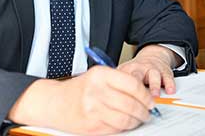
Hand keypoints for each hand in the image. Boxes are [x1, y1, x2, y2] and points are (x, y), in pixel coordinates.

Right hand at [8, 66, 154, 134]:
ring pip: (126, 119)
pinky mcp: (92, 126)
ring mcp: (93, 110)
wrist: (54, 102)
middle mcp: (96, 91)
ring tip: (138, 119)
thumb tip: (143, 95)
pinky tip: (124, 123)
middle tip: (147, 112)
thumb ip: (119, 82)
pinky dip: (124, 128)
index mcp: (100, 75)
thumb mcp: (96, 77)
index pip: (132, 85)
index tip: (150, 101)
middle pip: (131, 104)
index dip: (146, 95)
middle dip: (144, 111)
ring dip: (136, 121)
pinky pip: (116, 129)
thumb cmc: (78, 89)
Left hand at [118, 45, 179, 96]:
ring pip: (154, 76)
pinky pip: (168, 77)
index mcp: (129, 69)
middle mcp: (141, 69)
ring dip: (154, 86)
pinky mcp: (165, 71)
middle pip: (137, 76)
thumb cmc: (138, 69)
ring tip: (155, 96)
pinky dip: (169, 84)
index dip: (122, 90)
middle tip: (137, 98)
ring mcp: (153, 69)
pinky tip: (170, 91)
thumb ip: (116, 82)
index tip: (121, 101)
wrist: (153, 55)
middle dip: (137, 87)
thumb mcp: (125, 72)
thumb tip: (105, 96)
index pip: (123, 79)